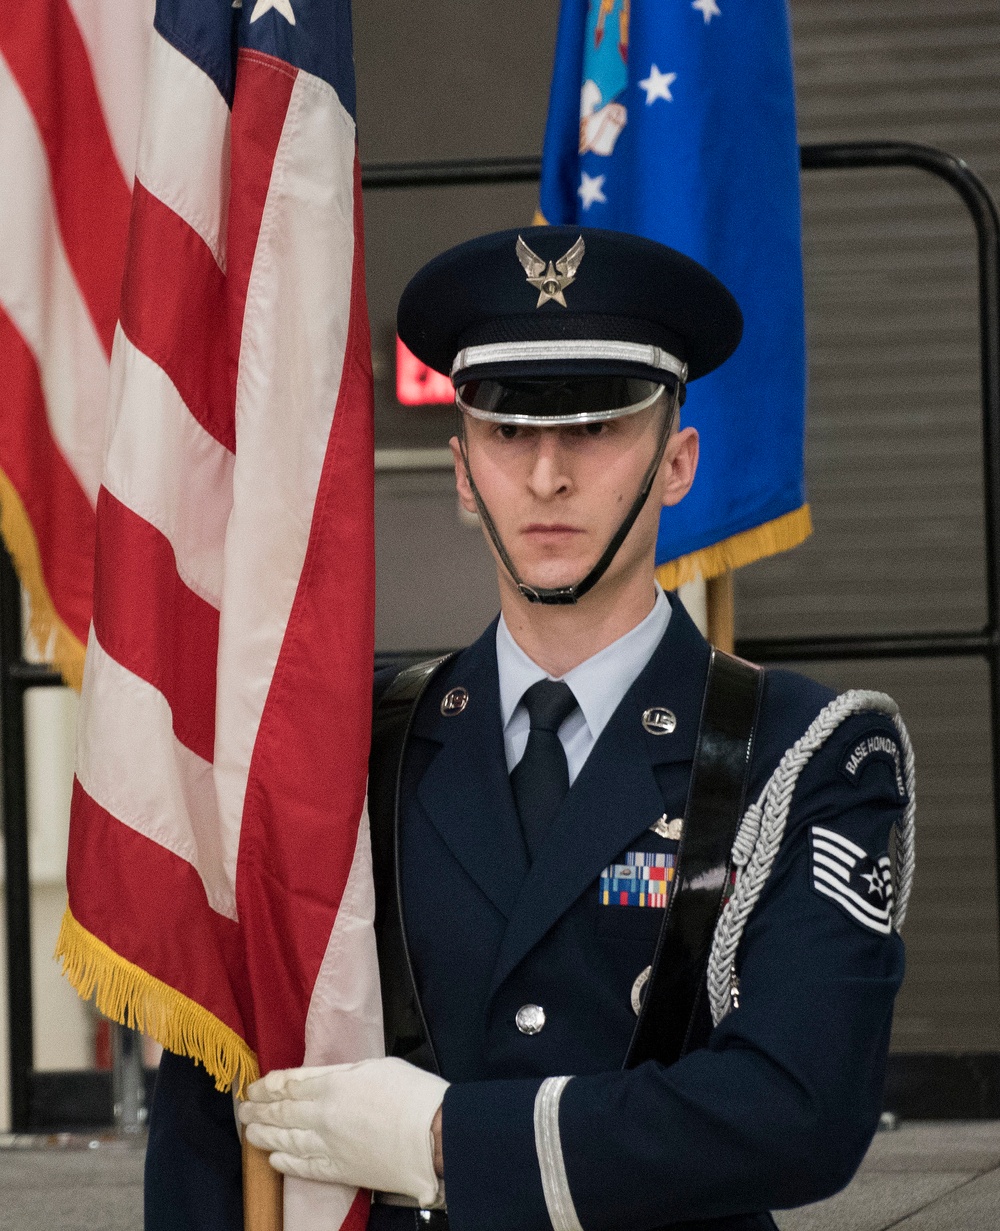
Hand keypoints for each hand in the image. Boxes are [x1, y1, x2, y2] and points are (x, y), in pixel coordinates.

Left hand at [238, 1057, 448, 1206]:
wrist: (432, 1136)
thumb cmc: (411, 1092)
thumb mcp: (374, 1066)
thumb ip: (340, 1073)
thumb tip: (319, 1079)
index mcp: (331, 1085)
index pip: (289, 1084)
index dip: (267, 1086)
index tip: (253, 1087)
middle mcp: (322, 1116)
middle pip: (282, 1112)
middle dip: (258, 1109)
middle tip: (242, 1108)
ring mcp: (328, 1146)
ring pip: (286, 1139)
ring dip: (264, 1134)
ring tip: (249, 1131)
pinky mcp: (339, 1171)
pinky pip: (304, 1167)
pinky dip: (285, 1162)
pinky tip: (274, 1158)